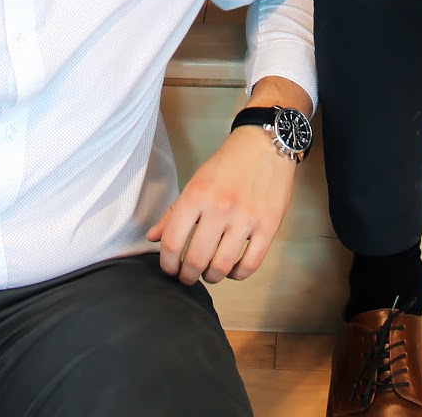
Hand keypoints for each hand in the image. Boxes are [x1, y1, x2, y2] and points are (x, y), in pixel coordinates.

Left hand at [146, 127, 296, 285]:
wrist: (264, 144)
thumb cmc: (228, 163)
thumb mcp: (196, 181)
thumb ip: (174, 212)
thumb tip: (153, 238)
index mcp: (197, 194)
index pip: (172, 241)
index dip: (167, 263)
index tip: (169, 268)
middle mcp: (220, 207)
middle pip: (196, 260)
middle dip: (187, 276)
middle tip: (187, 277)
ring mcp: (246, 218)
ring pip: (222, 266)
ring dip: (211, 277)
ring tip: (208, 273)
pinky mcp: (268, 225)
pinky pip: (250, 264)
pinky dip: (238, 274)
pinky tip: (232, 269)